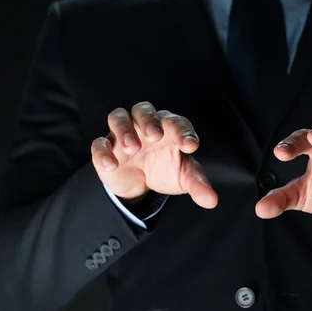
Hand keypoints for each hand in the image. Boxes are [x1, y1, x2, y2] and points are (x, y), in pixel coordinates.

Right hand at [91, 102, 217, 209]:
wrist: (140, 185)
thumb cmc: (166, 169)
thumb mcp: (184, 178)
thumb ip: (198, 186)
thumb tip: (212, 201)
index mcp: (169, 128)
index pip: (177, 122)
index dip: (184, 132)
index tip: (191, 146)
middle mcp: (145, 125)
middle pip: (143, 109)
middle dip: (149, 120)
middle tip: (156, 136)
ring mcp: (123, 135)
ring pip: (118, 117)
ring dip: (124, 129)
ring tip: (132, 147)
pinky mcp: (106, 149)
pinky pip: (99, 144)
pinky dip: (103, 152)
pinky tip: (111, 165)